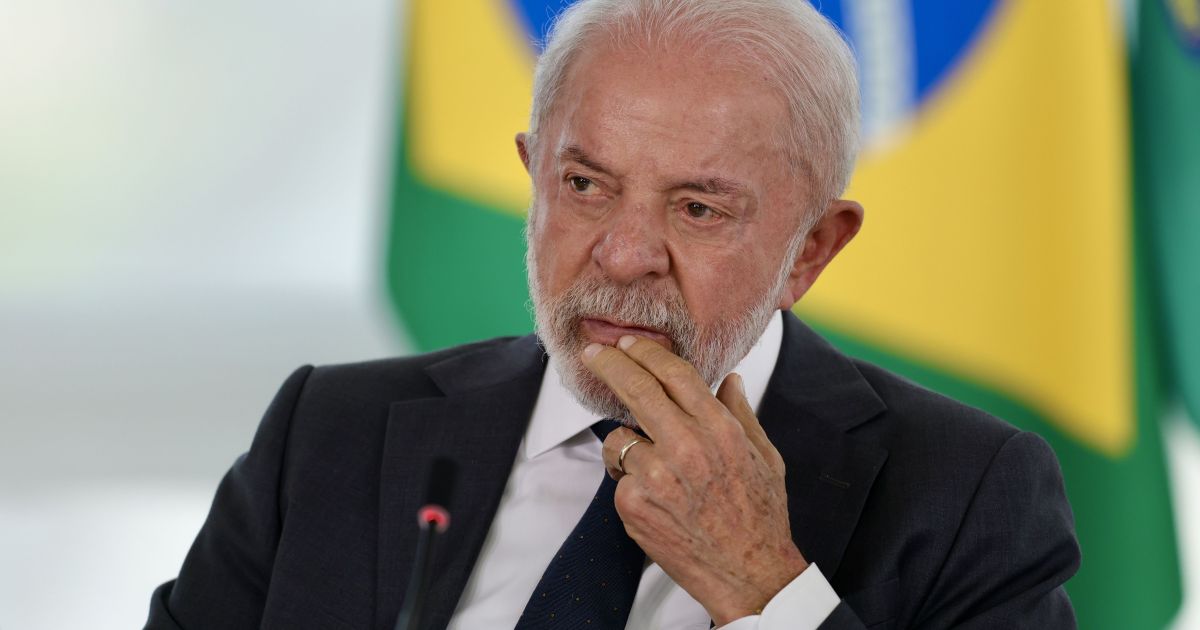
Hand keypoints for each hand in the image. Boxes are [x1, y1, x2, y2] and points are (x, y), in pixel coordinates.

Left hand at [581, 335, 808, 624]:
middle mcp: (686, 447)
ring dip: (628, 445)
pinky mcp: (633, 504)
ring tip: (657, 471)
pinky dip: (632, 483)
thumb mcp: (764, 456)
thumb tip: (731, 380)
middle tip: (594, 354)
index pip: (675, 374)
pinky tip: (659, 502)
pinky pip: (620, 477)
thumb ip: (740, 414)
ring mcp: (656, 476)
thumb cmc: (760, 515)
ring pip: (620, 439)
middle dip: (610, 364)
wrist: (748, 572)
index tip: (629, 343)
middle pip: (636, 389)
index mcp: (720, 430)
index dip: (647, 353)